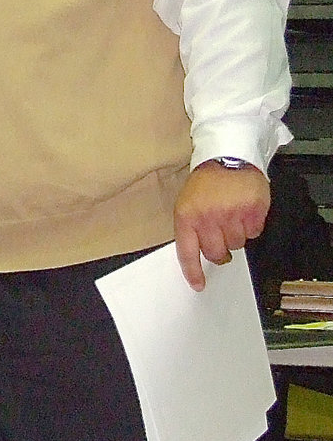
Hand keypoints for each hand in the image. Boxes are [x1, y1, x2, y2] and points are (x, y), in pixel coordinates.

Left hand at [173, 160, 269, 290]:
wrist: (228, 155)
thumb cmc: (207, 181)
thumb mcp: (187, 202)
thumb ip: (190, 228)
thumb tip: (195, 257)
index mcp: (187, 216)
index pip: (188, 252)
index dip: (193, 272)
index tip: (198, 285)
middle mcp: (208, 218)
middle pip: (216, 254)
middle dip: (220, 250)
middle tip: (221, 234)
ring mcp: (231, 215)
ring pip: (237, 244)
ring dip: (236, 234)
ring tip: (231, 213)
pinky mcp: (252, 211)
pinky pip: (254, 233)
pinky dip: (251, 225)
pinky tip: (244, 209)